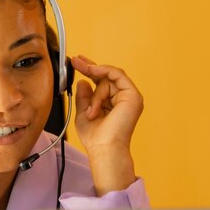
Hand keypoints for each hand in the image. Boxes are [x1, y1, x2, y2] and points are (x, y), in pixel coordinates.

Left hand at [71, 55, 143, 193]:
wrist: (104, 148)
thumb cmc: (95, 137)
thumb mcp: (83, 112)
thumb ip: (84, 96)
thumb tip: (83, 82)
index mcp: (113, 103)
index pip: (103, 81)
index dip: (90, 70)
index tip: (78, 62)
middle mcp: (123, 99)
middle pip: (106, 76)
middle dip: (89, 67)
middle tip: (76, 61)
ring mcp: (130, 97)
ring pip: (108, 79)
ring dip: (95, 93)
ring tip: (93, 111)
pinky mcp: (133, 96)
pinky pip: (116, 75)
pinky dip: (103, 75)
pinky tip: (92, 75)